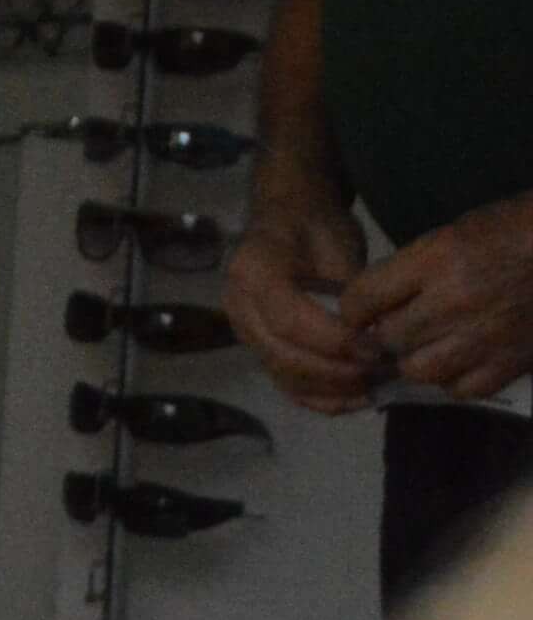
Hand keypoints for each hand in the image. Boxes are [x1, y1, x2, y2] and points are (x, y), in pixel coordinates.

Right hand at [227, 197, 378, 413]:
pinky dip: (321, 399)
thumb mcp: (337, 244)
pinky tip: (357, 398)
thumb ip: (349, 292)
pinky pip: (286, 385)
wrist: (288, 219)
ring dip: (331, 389)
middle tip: (381, 368)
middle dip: (335, 370)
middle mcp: (238, 306)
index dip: (334, 341)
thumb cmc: (316, 227)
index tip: (376, 347)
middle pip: (282, 355)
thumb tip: (375, 335)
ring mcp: (245, 331)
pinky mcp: (260, 349)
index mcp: (252, 271)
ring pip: (284, 375)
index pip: (288, 320)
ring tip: (375, 384)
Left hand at [342, 193, 532, 399]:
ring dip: (416, 360)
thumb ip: (411, 270)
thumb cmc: (512, 231)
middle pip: (388, 338)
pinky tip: (462, 361)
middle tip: (396, 329)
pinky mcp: (512, 362)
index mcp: (436, 260)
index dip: (353, 310)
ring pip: (419, 369)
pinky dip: (455, 380)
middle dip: (384, 336)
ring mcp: (485, 336)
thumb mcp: (453, 234)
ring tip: (428, 347)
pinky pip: (462, 388)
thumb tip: (373, 305)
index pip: (362, 298)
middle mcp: (455, 301)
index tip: (358, 312)